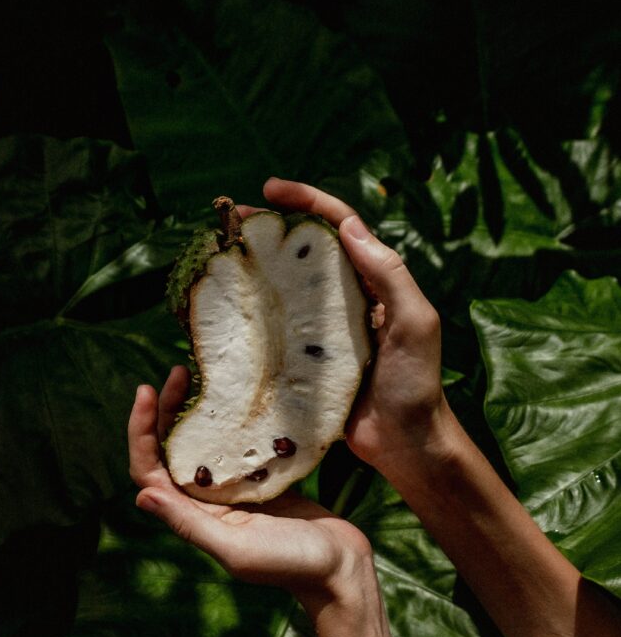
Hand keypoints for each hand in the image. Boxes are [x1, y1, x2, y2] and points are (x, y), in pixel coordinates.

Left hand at [128, 368, 375, 616]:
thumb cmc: (290, 564)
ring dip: (193, 411)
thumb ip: (191, 525)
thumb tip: (141, 496)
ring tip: (198, 374)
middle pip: (170, 450)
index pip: (149, 471)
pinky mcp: (261, 482)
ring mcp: (234, 491)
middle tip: (177, 370)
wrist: (341, 569)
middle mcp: (207, 502)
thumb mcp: (237, 548)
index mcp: (194, 517)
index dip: (140, 431)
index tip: (146, 390)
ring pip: (200, 444)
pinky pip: (234, 446)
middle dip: (165, 410)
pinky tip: (238, 397)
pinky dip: (228, 421)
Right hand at [245, 178, 455, 481]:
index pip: (340, 226)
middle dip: (270, 227)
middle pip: (304, 250)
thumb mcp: (415, 323)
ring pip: (285, 288)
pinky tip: (226, 312)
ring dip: (255, 268)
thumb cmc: (416, 384)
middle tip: (230, 218)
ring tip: (220, 255)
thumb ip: (389, 274)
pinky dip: (252, 317)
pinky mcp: (306, 363)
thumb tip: (349, 227)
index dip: (307, 201)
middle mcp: (345, 300)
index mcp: (374, 283)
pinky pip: (275, 332)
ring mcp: (322, 331)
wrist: (406, 446)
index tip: (269, 190)